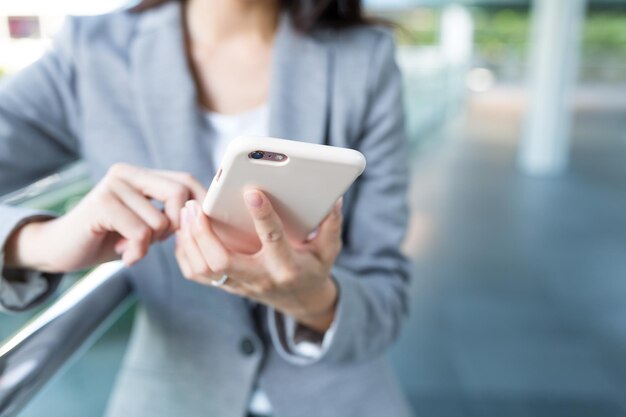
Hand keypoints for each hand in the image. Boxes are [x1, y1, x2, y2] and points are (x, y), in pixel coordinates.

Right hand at [5, 163, 205, 271]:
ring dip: (150, 244)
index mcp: (141, 174)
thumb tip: (205, 216)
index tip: (198, 231)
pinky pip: (141, 232)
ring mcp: (113, 185)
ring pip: (160, 220)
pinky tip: (124, 255)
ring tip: (131, 247)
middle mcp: (127, 172)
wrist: (61, 249)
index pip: (187, 181)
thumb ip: (169, 215)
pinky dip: (137, 251)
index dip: (199, 206)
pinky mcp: (101, 203)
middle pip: (179, 194)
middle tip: (155, 241)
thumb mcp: (146, 224)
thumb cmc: (109, 238)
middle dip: (175, 227)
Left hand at [175, 191, 342, 332]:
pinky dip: (185, 253)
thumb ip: (331, 224)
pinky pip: (197, 275)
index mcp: (287, 266)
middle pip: (222, 261)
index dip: (263, 215)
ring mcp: (241, 285)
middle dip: (204, 233)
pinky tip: (184, 231)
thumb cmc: (314, 268)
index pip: (273, 239)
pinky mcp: (228, 287)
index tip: (251, 191)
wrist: (301, 301)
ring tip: (186, 212)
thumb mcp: (329, 249)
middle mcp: (260, 278)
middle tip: (194, 206)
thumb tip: (334, 198)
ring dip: (190, 240)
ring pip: (204, 269)